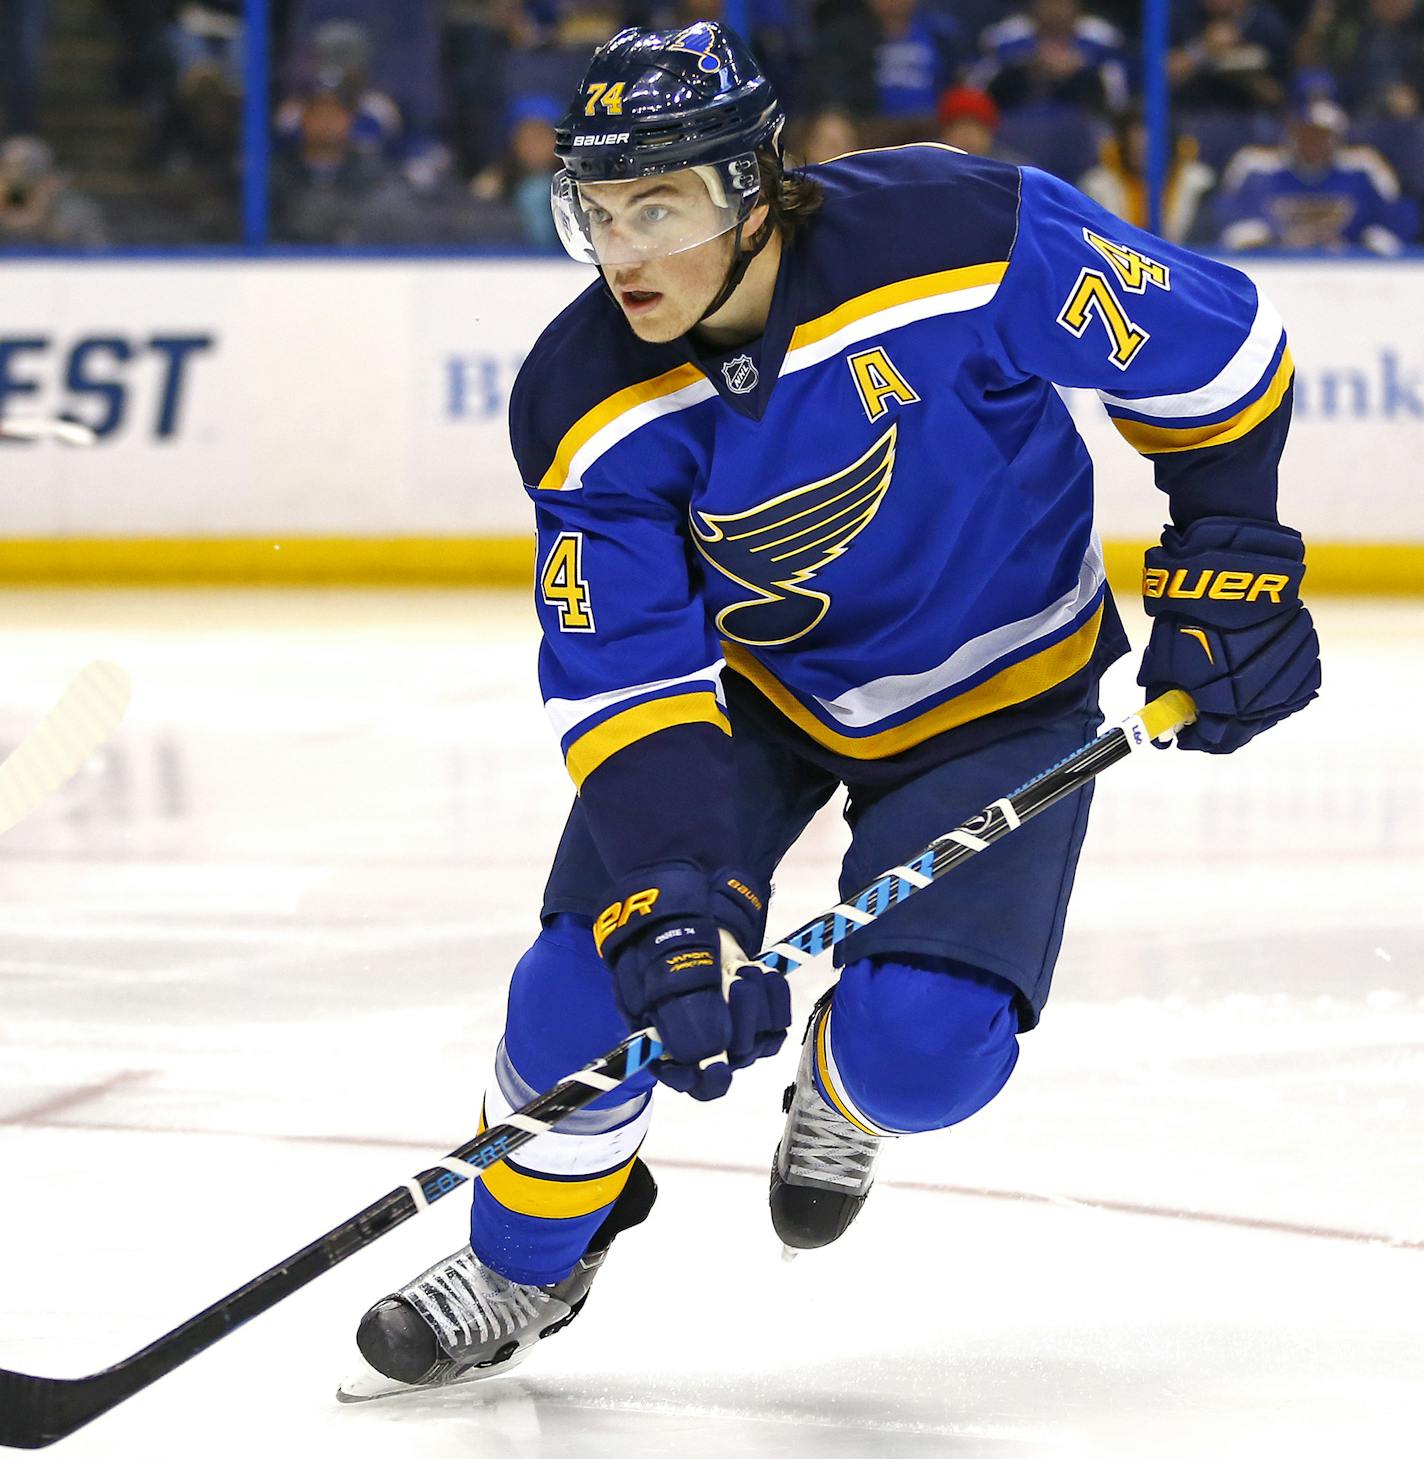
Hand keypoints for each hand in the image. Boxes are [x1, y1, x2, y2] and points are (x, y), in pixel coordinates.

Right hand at [595, 863, 790, 1100]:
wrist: (686, 908)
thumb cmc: (657, 942)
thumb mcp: (655, 971)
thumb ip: (676, 1013)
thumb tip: (708, 1052)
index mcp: (665, 1041)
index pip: (687, 1081)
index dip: (704, 1079)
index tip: (719, 1065)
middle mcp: (702, 1043)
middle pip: (732, 1059)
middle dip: (740, 1020)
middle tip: (736, 979)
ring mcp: (733, 1030)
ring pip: (759, 1042)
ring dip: (757, 1002)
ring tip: (742, 967)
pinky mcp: (759, 1014)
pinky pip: (778, 1022)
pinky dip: (775, 996)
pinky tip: (762, 970)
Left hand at [1137, 516, 1320, 753]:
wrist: (1235, 574)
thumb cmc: (1193, 617)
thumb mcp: (1166, 660)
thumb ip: (1165, 695)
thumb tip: (1159, 719)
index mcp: (1226, 705)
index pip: (1212, 740)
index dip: (1194, 740)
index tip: (1182, 737)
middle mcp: (1262, 700)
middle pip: (1242, 731)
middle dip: (1218, 727)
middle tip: (1202, 720)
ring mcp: (1289, 681)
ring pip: (1267, 712)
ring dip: (1246, 710)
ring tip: (1224, 697)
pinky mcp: (1308, 661)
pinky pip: (1289, 690)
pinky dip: (1270, 692)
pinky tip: (1252, 683)